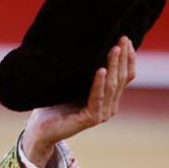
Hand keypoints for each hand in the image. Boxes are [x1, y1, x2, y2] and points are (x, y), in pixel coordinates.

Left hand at [22, 37, 135, 167]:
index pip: (124, 76)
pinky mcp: (91, 119)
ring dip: (114, 66)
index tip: (125, 39)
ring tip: (114, 49)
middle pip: (121, 78)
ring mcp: (102, 113)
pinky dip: (99, 83)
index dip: (127, 58)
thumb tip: (88, 44)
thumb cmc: (55, 104)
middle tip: (122, 38)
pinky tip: (100, 70)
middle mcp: (109, 106)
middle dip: (123, 57)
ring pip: (112, 86)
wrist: (41, 129)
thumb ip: (84, 72)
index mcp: (109, 98)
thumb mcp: (72, 84)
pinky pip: (97, 98)